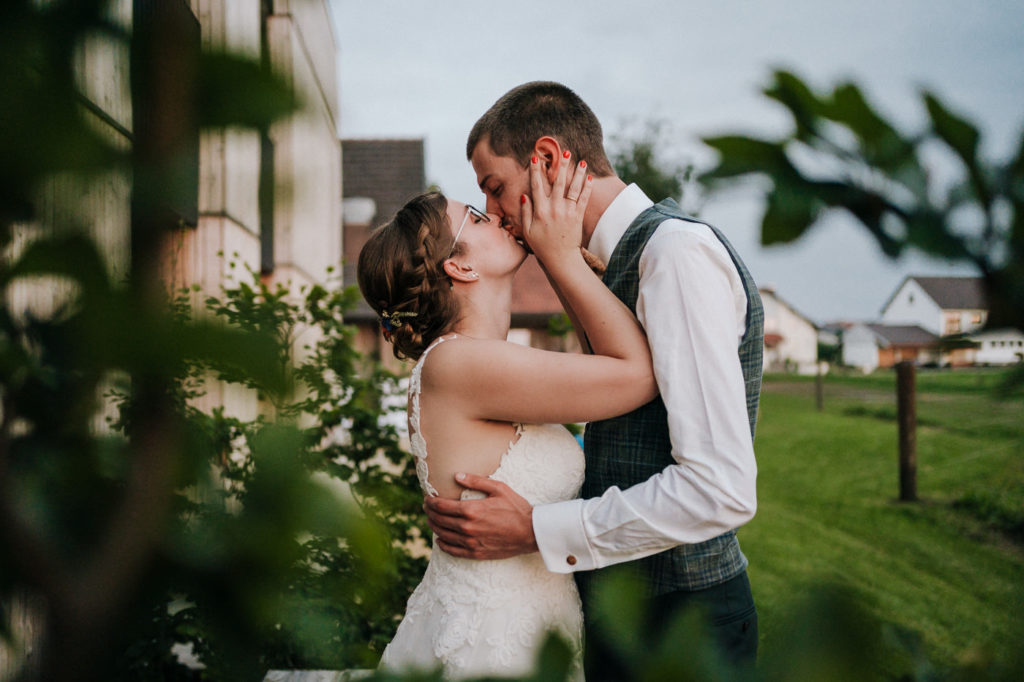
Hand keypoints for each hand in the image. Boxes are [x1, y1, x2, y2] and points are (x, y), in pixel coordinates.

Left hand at [423, 473, 537, 559]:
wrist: (531, 532)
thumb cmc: (516, 508)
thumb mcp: (499, 488)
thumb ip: (476, 481)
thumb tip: (457, 476)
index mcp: (471, 510)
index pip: (441, 506)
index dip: (431, 502)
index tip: (427, 498)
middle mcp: (467, 527)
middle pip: (439, 520)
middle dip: (430, 513)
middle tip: (427, 507)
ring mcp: (471, 542)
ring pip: (443, 535)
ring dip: (434, 527)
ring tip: (431, 520)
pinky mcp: (476, 553)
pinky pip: (453, 551)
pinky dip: (443, 545)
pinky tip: (440, 540)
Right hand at [520, 152, 592, 264]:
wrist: (560, 258)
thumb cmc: (542, 246)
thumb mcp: (527, 231)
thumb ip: (525, 212)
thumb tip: (524, 196)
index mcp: (540, 211)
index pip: (536, 186)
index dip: (535, 171)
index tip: (534, 157)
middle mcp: (554, 208)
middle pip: (558, 182)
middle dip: (561, 166)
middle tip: (565, 152)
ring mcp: (567, 212)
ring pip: (573, 188)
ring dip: (577, 173)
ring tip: (581, 161)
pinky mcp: (578, 216)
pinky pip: (583, 199)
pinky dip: (587, 188)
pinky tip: (589, 177)